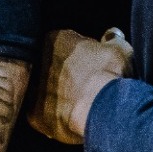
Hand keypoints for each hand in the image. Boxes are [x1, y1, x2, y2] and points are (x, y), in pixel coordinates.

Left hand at [29, 28, 131, 143]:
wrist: (100, 108)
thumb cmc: (108, 73)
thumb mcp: (118, 49)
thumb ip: (113, 39)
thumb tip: (112, 34)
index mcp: (54, 40)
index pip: (62, 42)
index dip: (77, 53)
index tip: (89, 62)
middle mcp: (37, 62)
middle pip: (51, 66)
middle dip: (64, 73)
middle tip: (84, 83)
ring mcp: (33, 89)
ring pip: (45, 90)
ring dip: (57, 94)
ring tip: (79, 102)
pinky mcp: (34, 115)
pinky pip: (44, 114)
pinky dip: (55, 116)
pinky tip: (71, 118)